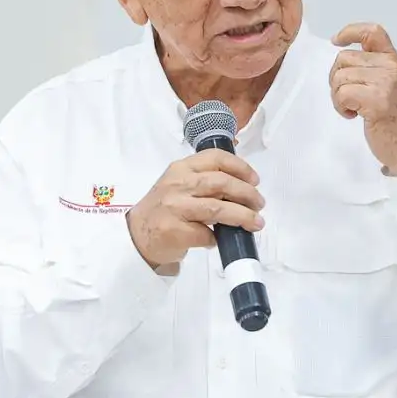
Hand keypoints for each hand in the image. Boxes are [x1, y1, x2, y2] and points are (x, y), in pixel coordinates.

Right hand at [126, 149, 264, 269]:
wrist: (137, 235)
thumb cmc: (163, 210)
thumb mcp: (178, 185)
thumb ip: (204, 181)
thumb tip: (242, 190)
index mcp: (181, 169)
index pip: (215, 158)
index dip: (240, 167)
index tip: (254, 179)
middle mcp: (178, 184)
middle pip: (222, 182)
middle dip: (247, 193)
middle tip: (259, 203)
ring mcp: (175, 208)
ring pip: (218, 208)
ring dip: (243, 215)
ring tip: (256, 222)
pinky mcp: (175, 231)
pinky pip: (207, 234)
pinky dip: (219, 238)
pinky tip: (222, 240)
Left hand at [329, 23, 396, 175]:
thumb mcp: (390, 85)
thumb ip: (373, 69)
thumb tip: (343, 59)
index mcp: (394, 61)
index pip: (372, 32)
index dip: (350, 31)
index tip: (336, 40)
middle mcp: (391, 67)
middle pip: (343, 58)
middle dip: (336, 79)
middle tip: (348, 98)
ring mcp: (385, 82)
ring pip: (340, 77)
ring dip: (338, 97)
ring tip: (354, 109)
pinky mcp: (377, 100)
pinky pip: (341, 94)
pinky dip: (341, 107)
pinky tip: (354, 116)